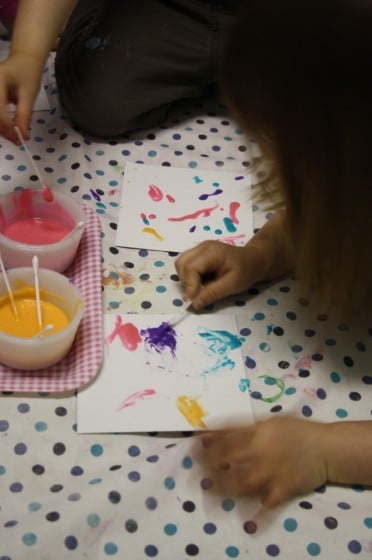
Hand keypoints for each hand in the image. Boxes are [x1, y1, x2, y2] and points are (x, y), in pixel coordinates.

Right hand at [0, 52, 42, 141]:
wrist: (23, 60)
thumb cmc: (28, 74)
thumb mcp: (29, 94)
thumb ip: (24, 115)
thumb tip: (22, 136)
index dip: (7, 126)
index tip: (18, 139)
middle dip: (2, 130)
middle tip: (17, 140)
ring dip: (0, 129)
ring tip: (14, 136)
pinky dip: (0, 123)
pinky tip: (8, 128)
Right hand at [175, 211, 292, 309]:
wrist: (254, 260)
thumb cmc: (246, 271)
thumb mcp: (232, 285)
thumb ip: (212, 293)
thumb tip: (194, 304)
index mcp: (211, 252)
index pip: (190, 267)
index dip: (189, 285)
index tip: (192, 301)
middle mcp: (202, 247)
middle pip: (181, 264)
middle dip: (186, 282)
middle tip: (197, 294)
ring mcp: (199, 249)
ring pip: (181, 264)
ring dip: (186, 279)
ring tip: (200, 288)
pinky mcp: (198, 254)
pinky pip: (186, 265)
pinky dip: (189, 276)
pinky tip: (201, 281)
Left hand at [194, 416, 328, 507]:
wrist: (325, 448)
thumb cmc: (296, 430)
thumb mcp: (268, 422)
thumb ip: (243, 428)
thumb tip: (215, 430)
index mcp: (255, 434)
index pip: (223, 440)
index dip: (205, 444)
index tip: (192, 447)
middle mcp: (259, 454)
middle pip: (226, 462)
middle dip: (207, 467)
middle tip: (195, 473)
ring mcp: (270, 474)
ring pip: (238, 485)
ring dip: (221, 490)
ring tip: (208, 493)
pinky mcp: (281, 491)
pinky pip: (265, 506)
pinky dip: (254, 515)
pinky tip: (243, 520)